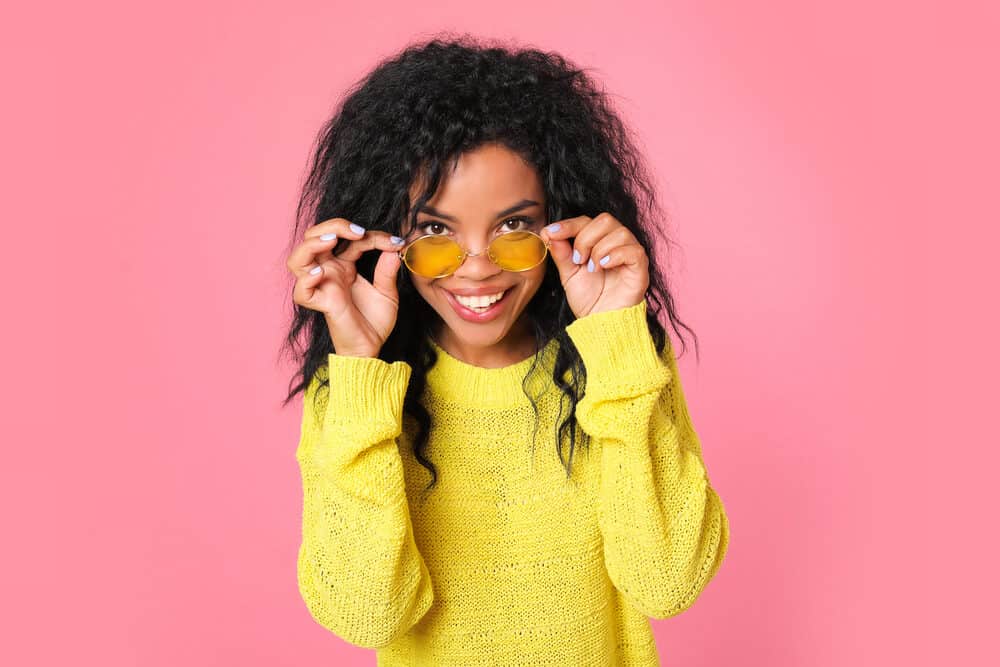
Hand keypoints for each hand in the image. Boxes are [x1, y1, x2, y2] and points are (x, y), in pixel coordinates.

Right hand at [287, 218, 406, 356]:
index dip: (372, 235)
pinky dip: (307, 279)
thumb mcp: (387, 292)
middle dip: (333, 226)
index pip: (349, 239)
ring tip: (332, 241)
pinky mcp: (320, 303)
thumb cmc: (375, 321)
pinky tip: (321, 274)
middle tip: (357, 231)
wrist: (371, 347)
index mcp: (344, 265)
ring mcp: (322, 286)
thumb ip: (387, 270)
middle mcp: (329, 272)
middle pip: (314, 237)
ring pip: (298, 259)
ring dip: (312, 244)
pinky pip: (301, 291)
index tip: (395, 242)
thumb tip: (393, 247)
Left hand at [539, 212, 648, 317]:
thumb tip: (549, 232)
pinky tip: (604, 266)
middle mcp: (616, 243)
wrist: (601, 322)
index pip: (586, 221)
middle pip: (605, 220)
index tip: (550, 233)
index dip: (568, 225)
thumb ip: (561, 253)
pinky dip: (616, 255)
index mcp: (598, 241)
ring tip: (593, 269)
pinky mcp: (640, 267)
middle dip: (586, 238)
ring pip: (620, 232)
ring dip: (600, 249)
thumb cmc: (588, 299)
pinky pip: (634, 250)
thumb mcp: (568, 274)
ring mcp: (630, 253)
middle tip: (578, 260)